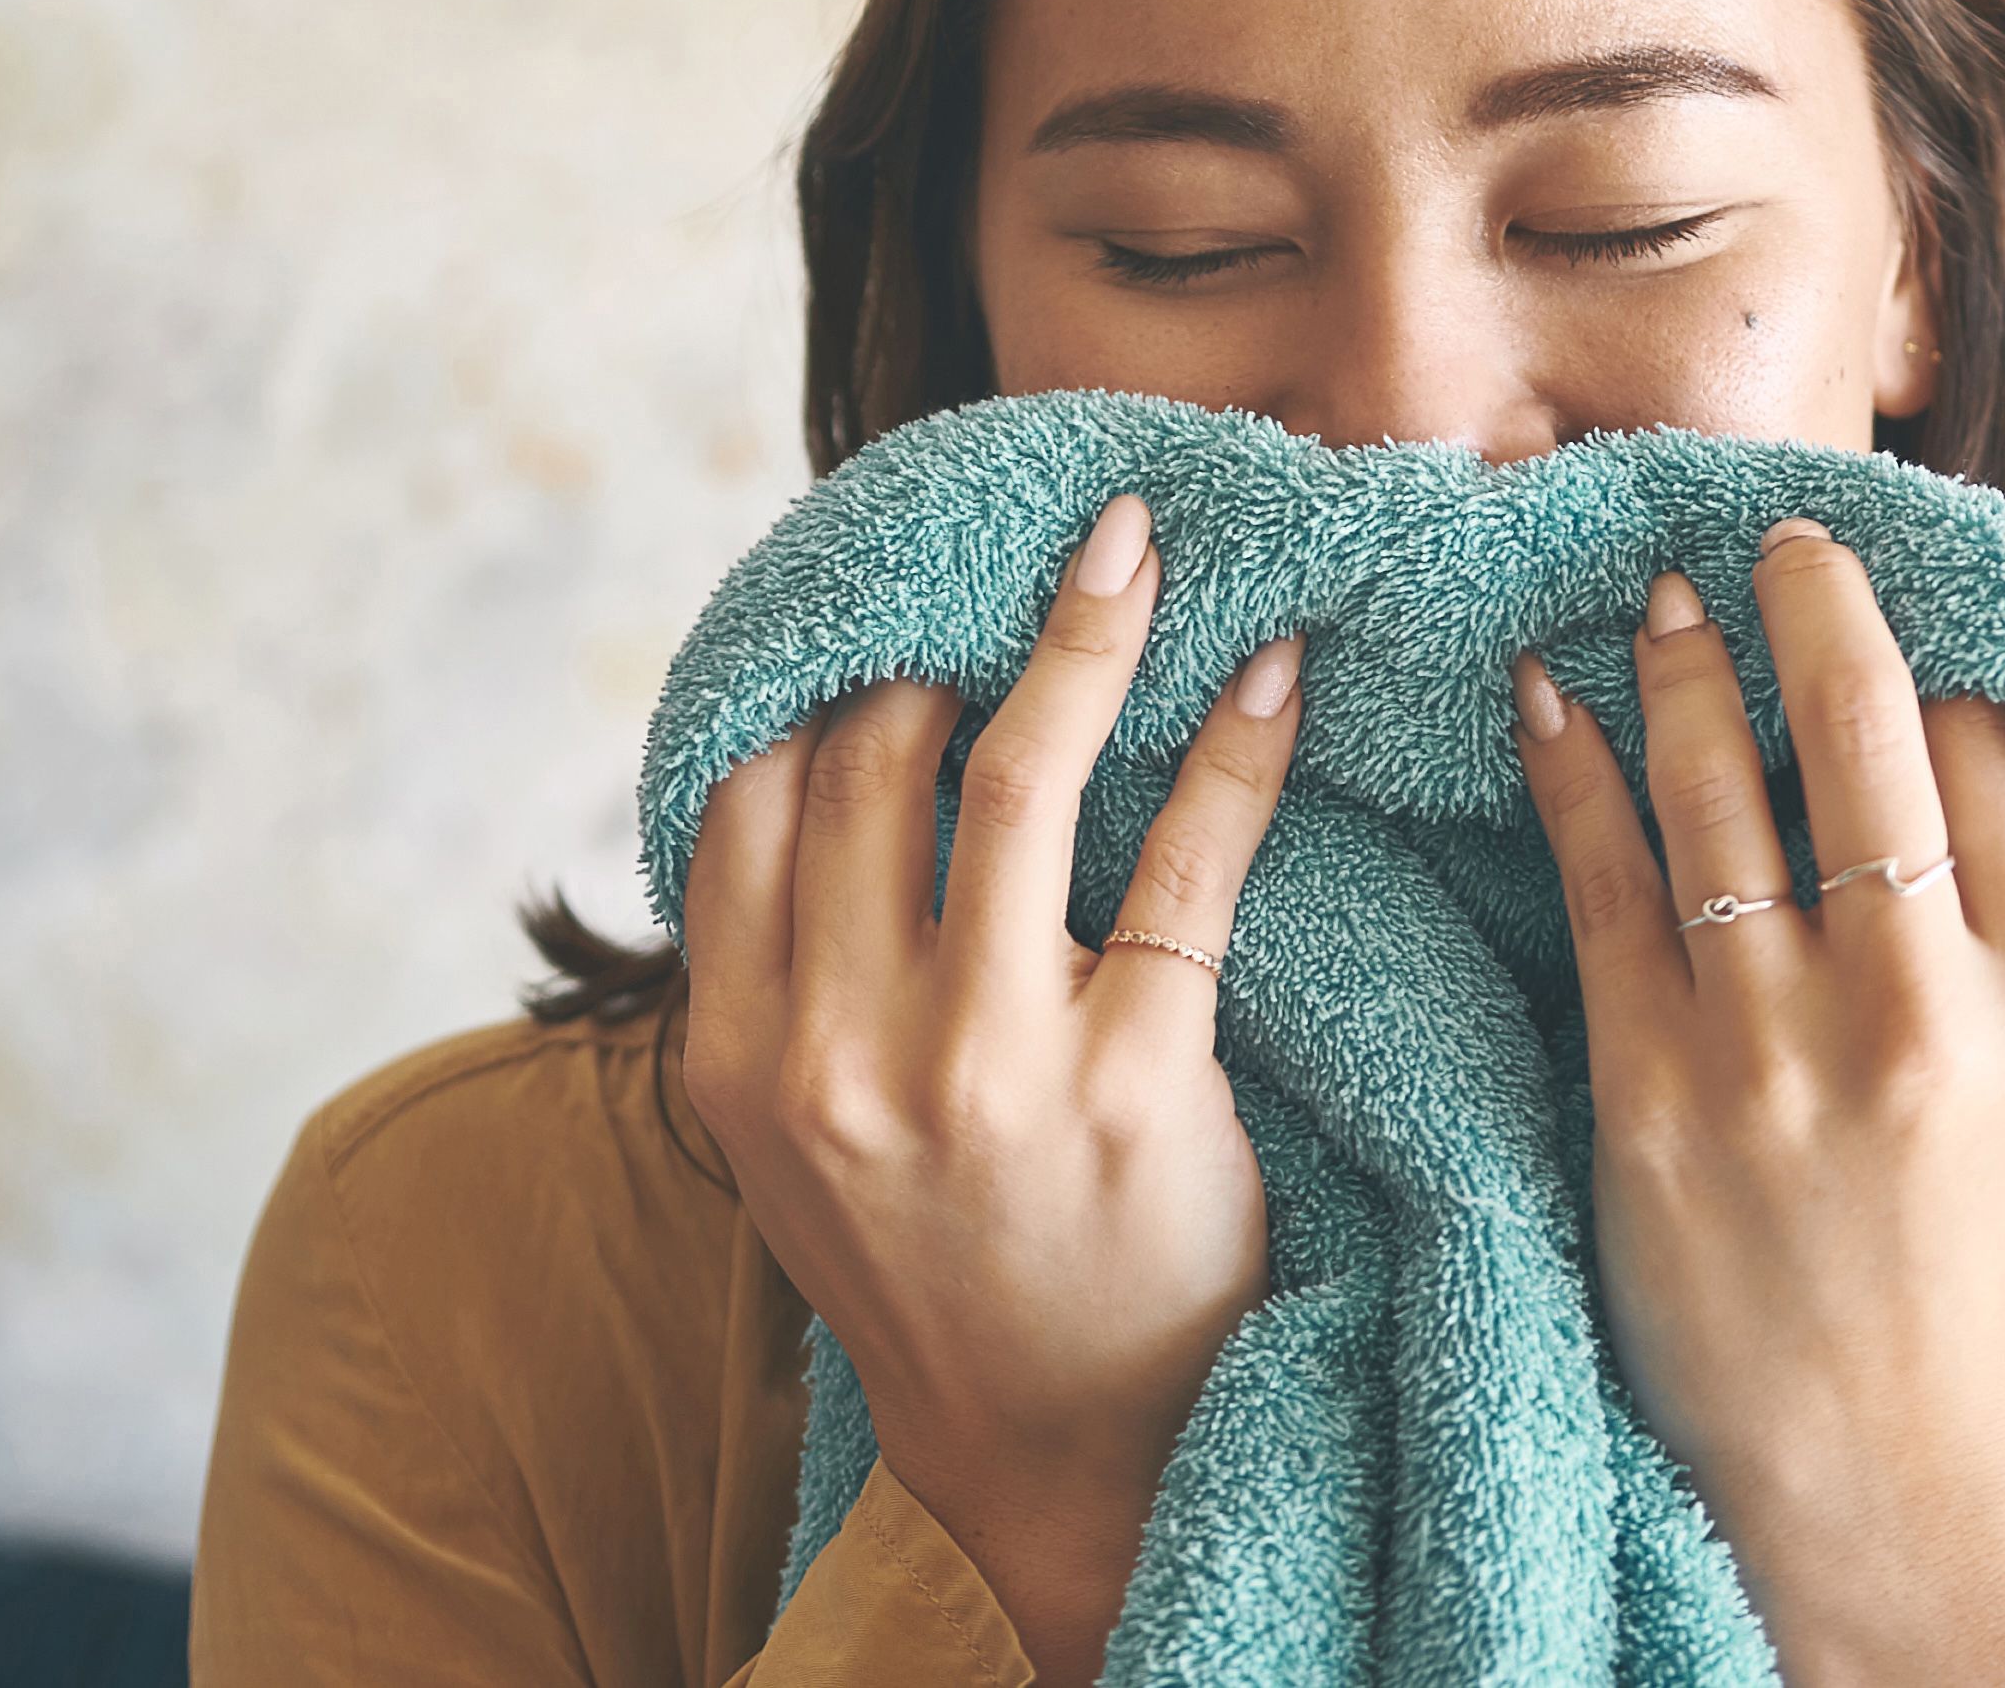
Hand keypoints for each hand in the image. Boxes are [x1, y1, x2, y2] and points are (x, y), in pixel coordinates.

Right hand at [682, 494, 1307, 1681]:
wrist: (1062, 1461)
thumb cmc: (944, 1266)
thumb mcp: (802, 1136)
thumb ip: (789, 966)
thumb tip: (823, 737)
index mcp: (736, 1051)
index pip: (751, 790)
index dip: (822, 662)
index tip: (895, 582)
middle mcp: (835, 1050)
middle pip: (877, 754)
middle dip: (952, 627)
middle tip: (1035, 545)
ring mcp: (979, 1069)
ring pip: (1015, 770)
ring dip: (1088, 629)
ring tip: (1140, 542)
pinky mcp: (1130, 1089)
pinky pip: (1185, 864)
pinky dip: (1232, 744)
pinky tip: (1269, 670)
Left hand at [1513, 520, 2004, 1687]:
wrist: (1883, 1472)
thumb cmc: (1980, 1272)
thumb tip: (1982, 736)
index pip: (1991, 758)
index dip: (1930, 666)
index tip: (1879, 612)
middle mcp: (1922, 1002)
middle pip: (1863, 731)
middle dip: (1810, 604)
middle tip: (1774, 533)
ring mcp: (1780, 1045)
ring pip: (1715, 785)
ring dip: (1675, 664)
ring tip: (1654, 597)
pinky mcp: (1653, 1090)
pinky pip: (1602, 880)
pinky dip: (1570, 768)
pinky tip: (1543, 698)